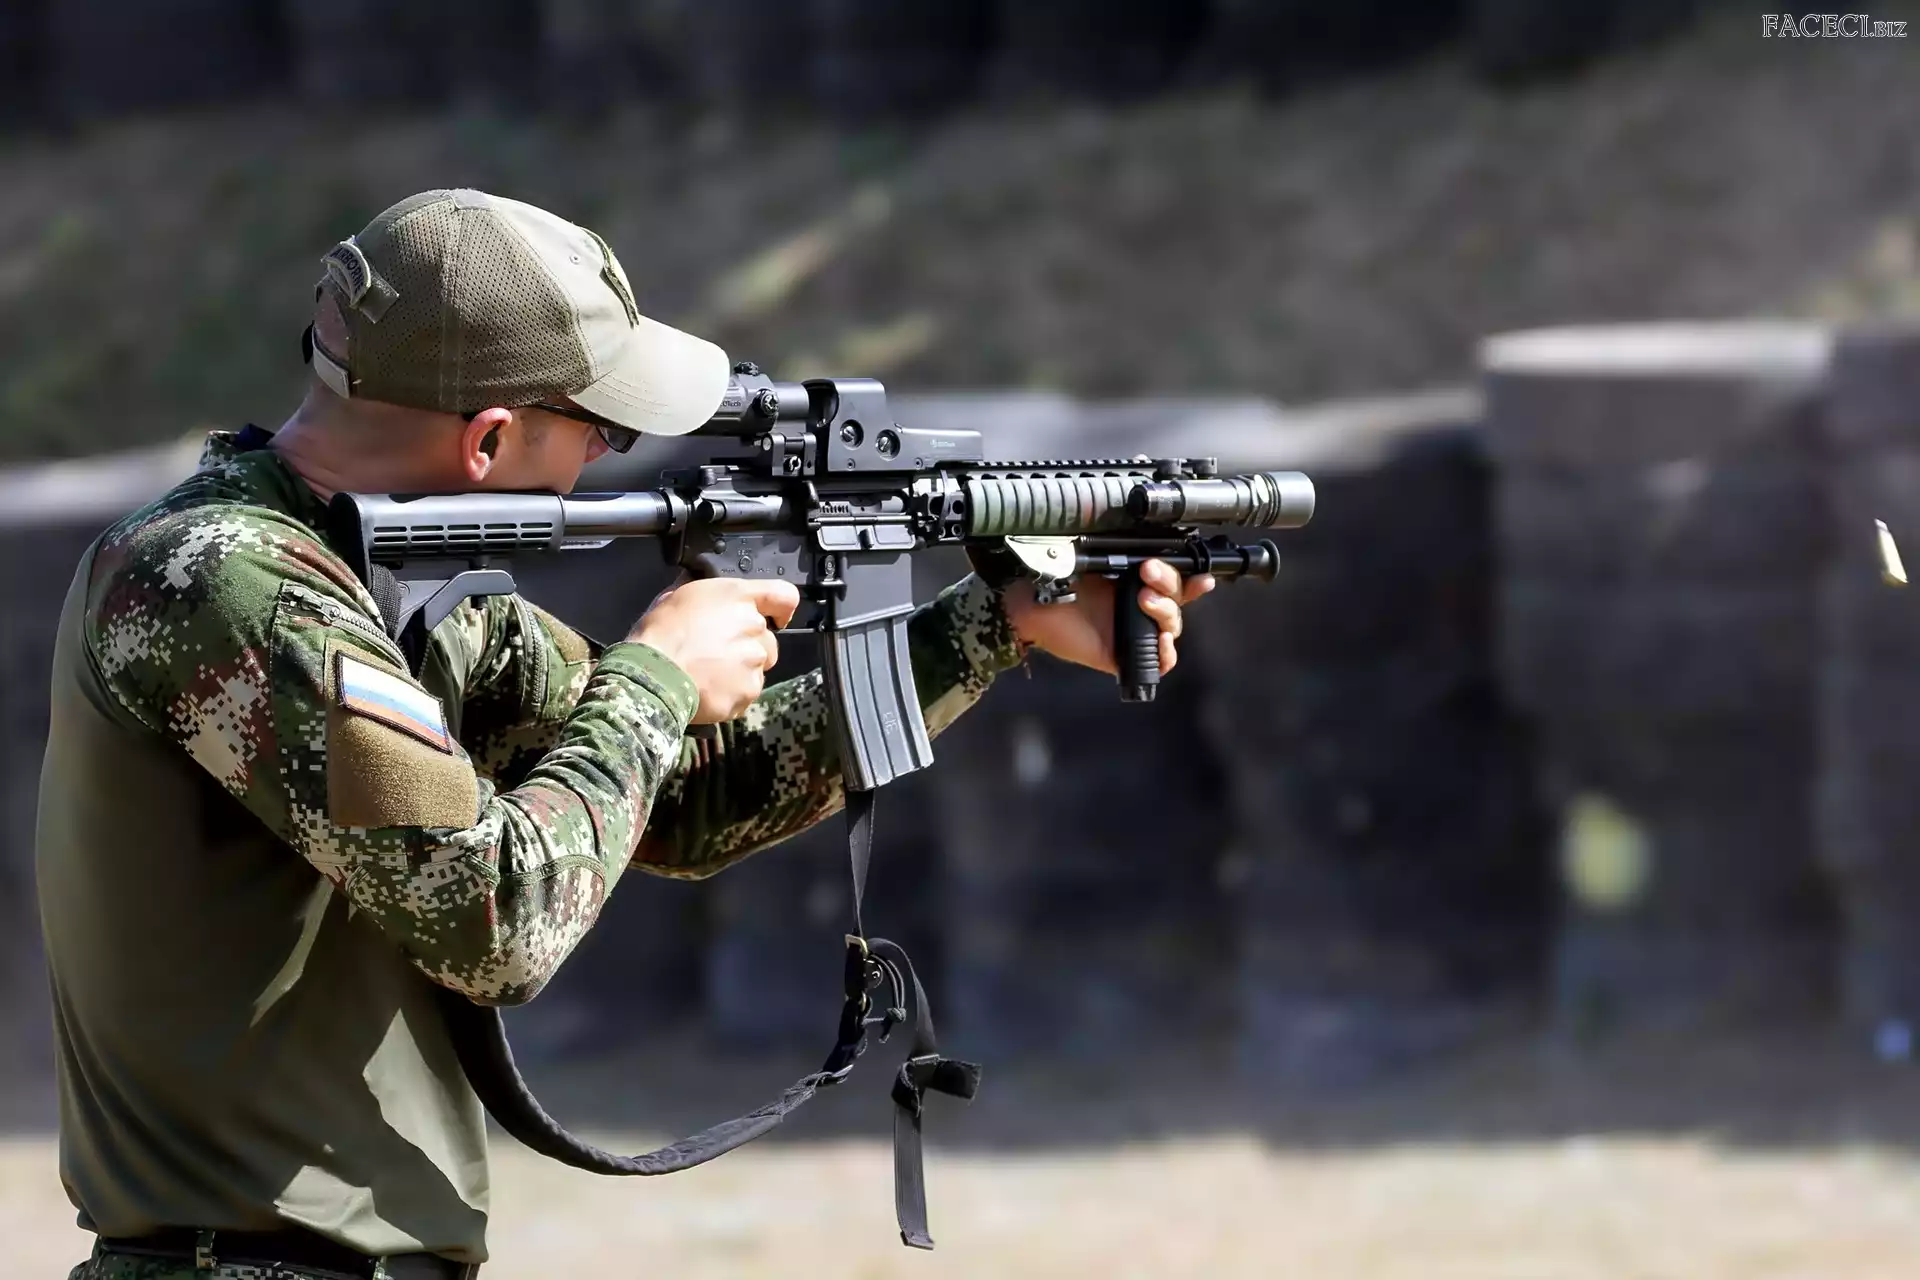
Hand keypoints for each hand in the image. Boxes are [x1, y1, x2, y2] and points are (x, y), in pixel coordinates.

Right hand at [629, 577, 801, 722]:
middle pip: (767, 639)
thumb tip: (704, 597)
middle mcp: (753, 625)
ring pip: (757, 667)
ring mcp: (754, 660)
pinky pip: (747, 693)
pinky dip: (732, 695)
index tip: (777, 619)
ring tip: (708, 675)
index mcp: (737, 596)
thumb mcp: (676, 597)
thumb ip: (704, 596)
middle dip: (748, 648)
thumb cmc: (658, 634)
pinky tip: (708, 691)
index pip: (783, 595)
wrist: (653, 675)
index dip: (782, 610)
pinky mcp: (749, 689)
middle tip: (716, 655)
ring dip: (740, 672)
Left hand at [1000, 559, 1215, 676]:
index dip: (1190, 576)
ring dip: (1167, 612)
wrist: (1029, 603)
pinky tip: (1160, 639)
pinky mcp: (1122, 655)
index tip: (1199, 573)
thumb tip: (1147, 537)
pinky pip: (1159, 660)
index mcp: (1134, 578)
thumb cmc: (1054, 574)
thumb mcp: (1092, 551)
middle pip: (1176, 599)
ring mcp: (1131, 630)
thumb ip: (1121, 546)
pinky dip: (1166, 652)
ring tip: (1145, 601)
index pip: (1174, 578)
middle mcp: (1137, 603)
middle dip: (1170, 584)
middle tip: (1147, 573)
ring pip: (1172, 625)